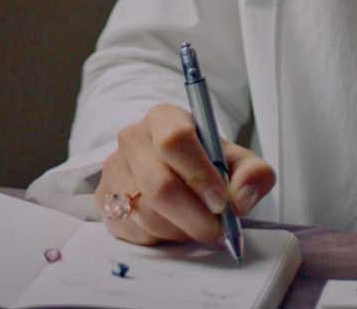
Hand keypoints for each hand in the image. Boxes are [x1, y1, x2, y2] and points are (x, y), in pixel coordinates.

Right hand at [96, 104, 275, 245]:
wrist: (171, 169)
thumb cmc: (205, 162)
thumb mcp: (235, 160)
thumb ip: (252, 173)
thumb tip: (241, 196)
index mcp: (164, 118)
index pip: (175, 140)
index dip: (200, 175)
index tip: (222, 201)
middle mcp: (133, 139)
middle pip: (160, 185)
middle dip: (195, 216)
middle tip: (218, 230)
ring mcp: (114, 170)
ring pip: (148, 214)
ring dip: (181, 230)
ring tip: (199, 226)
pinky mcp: (104, 201)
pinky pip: (134, 232)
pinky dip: (162, 238)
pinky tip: (175, 227)